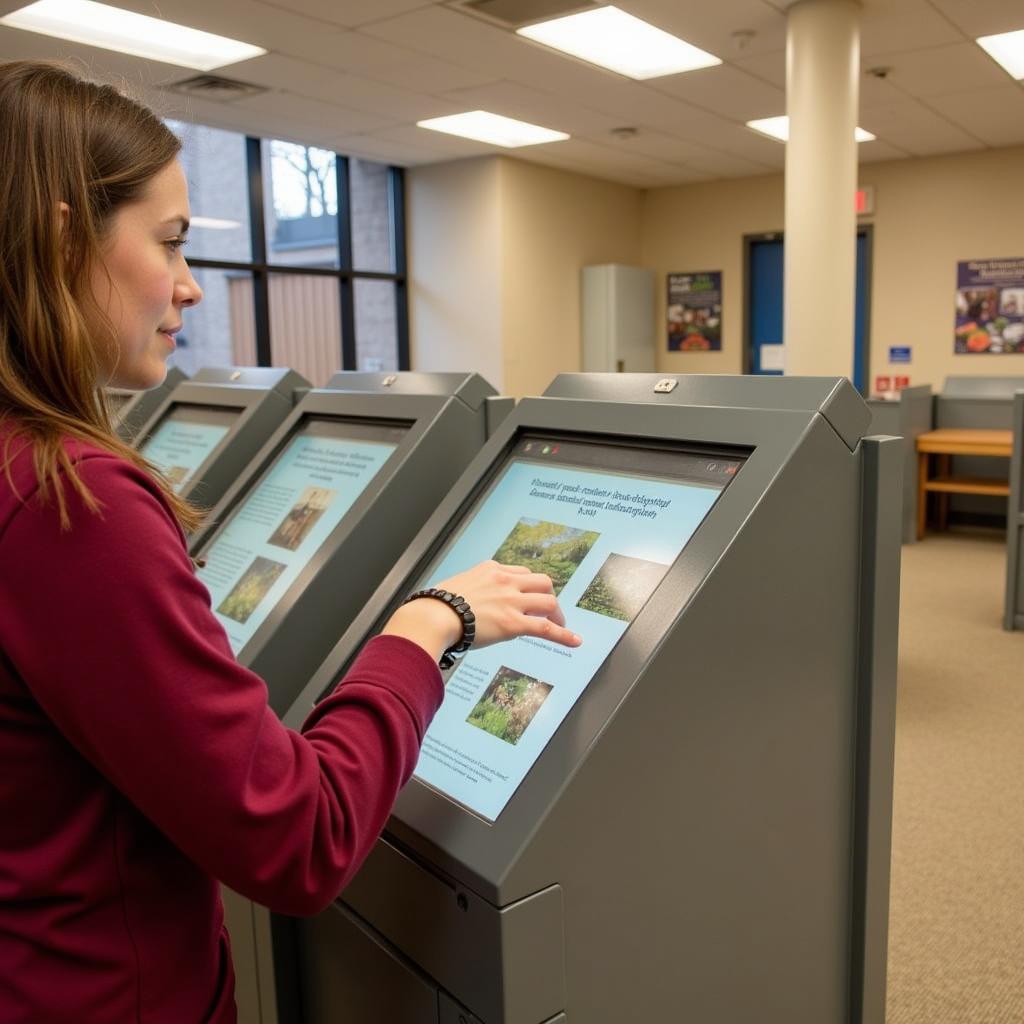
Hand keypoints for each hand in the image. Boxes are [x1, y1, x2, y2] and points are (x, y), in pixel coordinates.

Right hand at [381, 561, 581, 663]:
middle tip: (548, 611)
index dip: (527, 586)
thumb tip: (470, 606)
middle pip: (541, 581)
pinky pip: (547, 628)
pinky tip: (574, 642)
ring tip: (559, 626)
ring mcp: (511, 601)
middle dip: (547, 596)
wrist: (432, 616)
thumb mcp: (455, 586)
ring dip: (557, 614)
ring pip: (548, 601)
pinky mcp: (514, 623)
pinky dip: (564, 635)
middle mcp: (505, 580)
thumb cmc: (434, 606)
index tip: (527, 597)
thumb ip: (470, 591)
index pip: (519, 573)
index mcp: (490, 569)